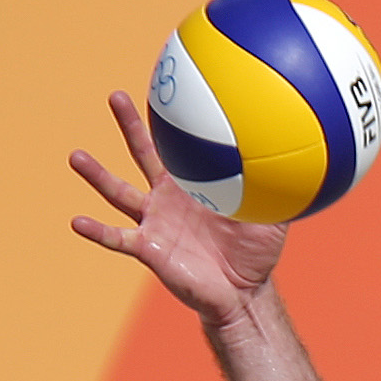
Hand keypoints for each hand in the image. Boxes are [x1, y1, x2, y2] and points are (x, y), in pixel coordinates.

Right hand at [70, 91, 283, 323]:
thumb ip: (280, 193)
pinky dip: (97, 231)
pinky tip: (76, 222)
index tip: (162, 87)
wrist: (242, 293)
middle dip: (130, 125)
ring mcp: (154, 222)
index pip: (178, 146)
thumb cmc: (255, 253)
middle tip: (114, 96)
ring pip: (119, 193)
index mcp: (193, 185)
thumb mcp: (272, 219)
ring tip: (76, 156)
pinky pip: (117, 239)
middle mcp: (166, 199)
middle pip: (143, 154)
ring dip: (97, 175)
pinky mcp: (148, 249)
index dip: (171, 121)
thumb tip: (304, 164)